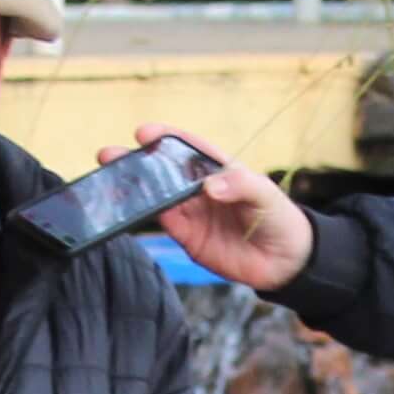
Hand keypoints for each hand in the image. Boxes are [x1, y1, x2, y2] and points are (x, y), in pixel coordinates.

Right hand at [110, 122, 313, 291]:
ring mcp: (191, 212)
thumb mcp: (264, 193)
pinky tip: (127, 208)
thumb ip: (239, 186)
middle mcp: (198, 188)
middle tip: (109, 155)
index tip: (144, 133)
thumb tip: (209, 187)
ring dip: (133, 188)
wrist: (285, 261)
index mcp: (216, 167)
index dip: (165, 137)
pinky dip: (143, 215)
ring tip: (108, 181)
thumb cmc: (278, 216)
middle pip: (162, 170)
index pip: (186, 147)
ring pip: (155, 196)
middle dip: (135, 161)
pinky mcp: (188, 237)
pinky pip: (162, 223)